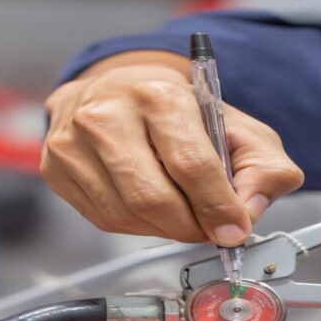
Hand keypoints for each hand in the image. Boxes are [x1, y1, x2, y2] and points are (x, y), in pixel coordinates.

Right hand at [41, 52, 303, 244]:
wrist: (122, 90)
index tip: (234, 230)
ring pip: (126, 215)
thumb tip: (251, 210)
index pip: (191, 165)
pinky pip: (103, 219)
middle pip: (153, 198)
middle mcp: (107, 114)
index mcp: (158, 95)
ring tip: (184, 216)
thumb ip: (264, 169)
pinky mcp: (55, 167)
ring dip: (165, 229)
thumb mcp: (239, 129)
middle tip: (210, 230)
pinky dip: (137, 226)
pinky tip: (152, 208)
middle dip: (191, 226)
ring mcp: (72, 141)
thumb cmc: (182, 114)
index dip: (218, 207)